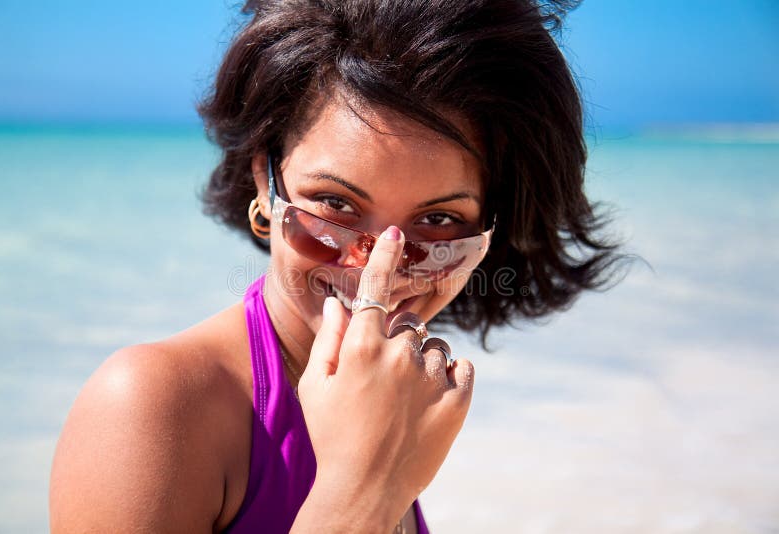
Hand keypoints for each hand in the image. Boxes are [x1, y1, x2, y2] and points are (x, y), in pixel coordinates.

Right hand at [295, 226, 474, 531]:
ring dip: (423, 362)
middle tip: (385, 377)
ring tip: (406, 398)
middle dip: (399, 340)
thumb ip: (329, 340)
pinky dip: (451, 377)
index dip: (386, 258)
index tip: (397, 234)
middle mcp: (399, 354)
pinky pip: (463, 369)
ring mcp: (430, 378)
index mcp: (362, 347)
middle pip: (409, 324)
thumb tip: (339, 303)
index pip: (377, 289)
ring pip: (435, 347)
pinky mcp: (457, 402)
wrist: (364, 490)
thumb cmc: (332, 437)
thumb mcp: (316, 388)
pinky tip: (431, 399)